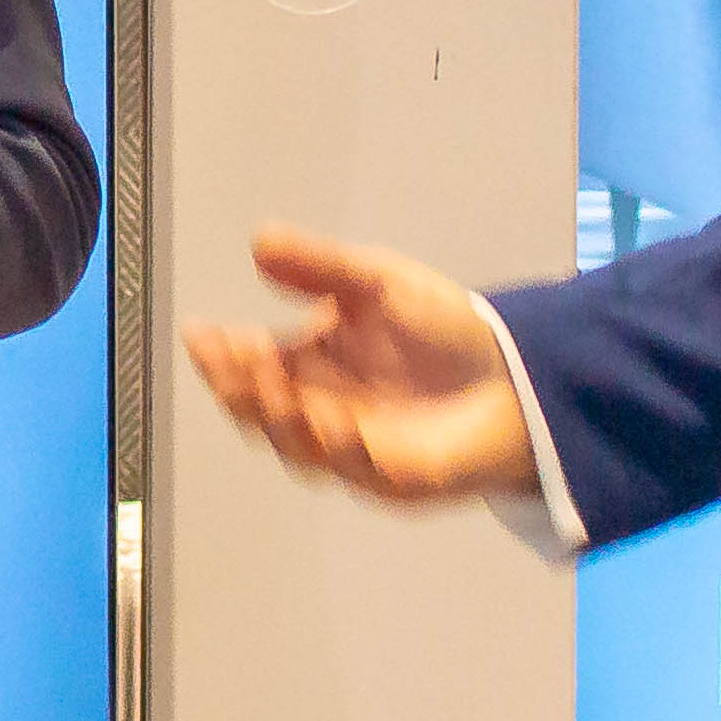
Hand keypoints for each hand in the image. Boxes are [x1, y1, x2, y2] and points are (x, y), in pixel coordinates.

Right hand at [182, 225, 540, 502]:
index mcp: (310, 364)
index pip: (252, 364)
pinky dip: (340, 448)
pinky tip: (335, 421)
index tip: (201, 332)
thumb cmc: (445, 330)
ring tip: (271, 387)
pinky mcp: (391, 478)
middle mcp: (319, 410)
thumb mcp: (378, 283)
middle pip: (260, 410)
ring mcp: (351, 450)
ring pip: (295, 445)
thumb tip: (257, 242)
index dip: (222, 354)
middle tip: (231, 359)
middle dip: (239, 387)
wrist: (520, 377)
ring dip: (278, 419)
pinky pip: (356, 469)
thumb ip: (321, 267)